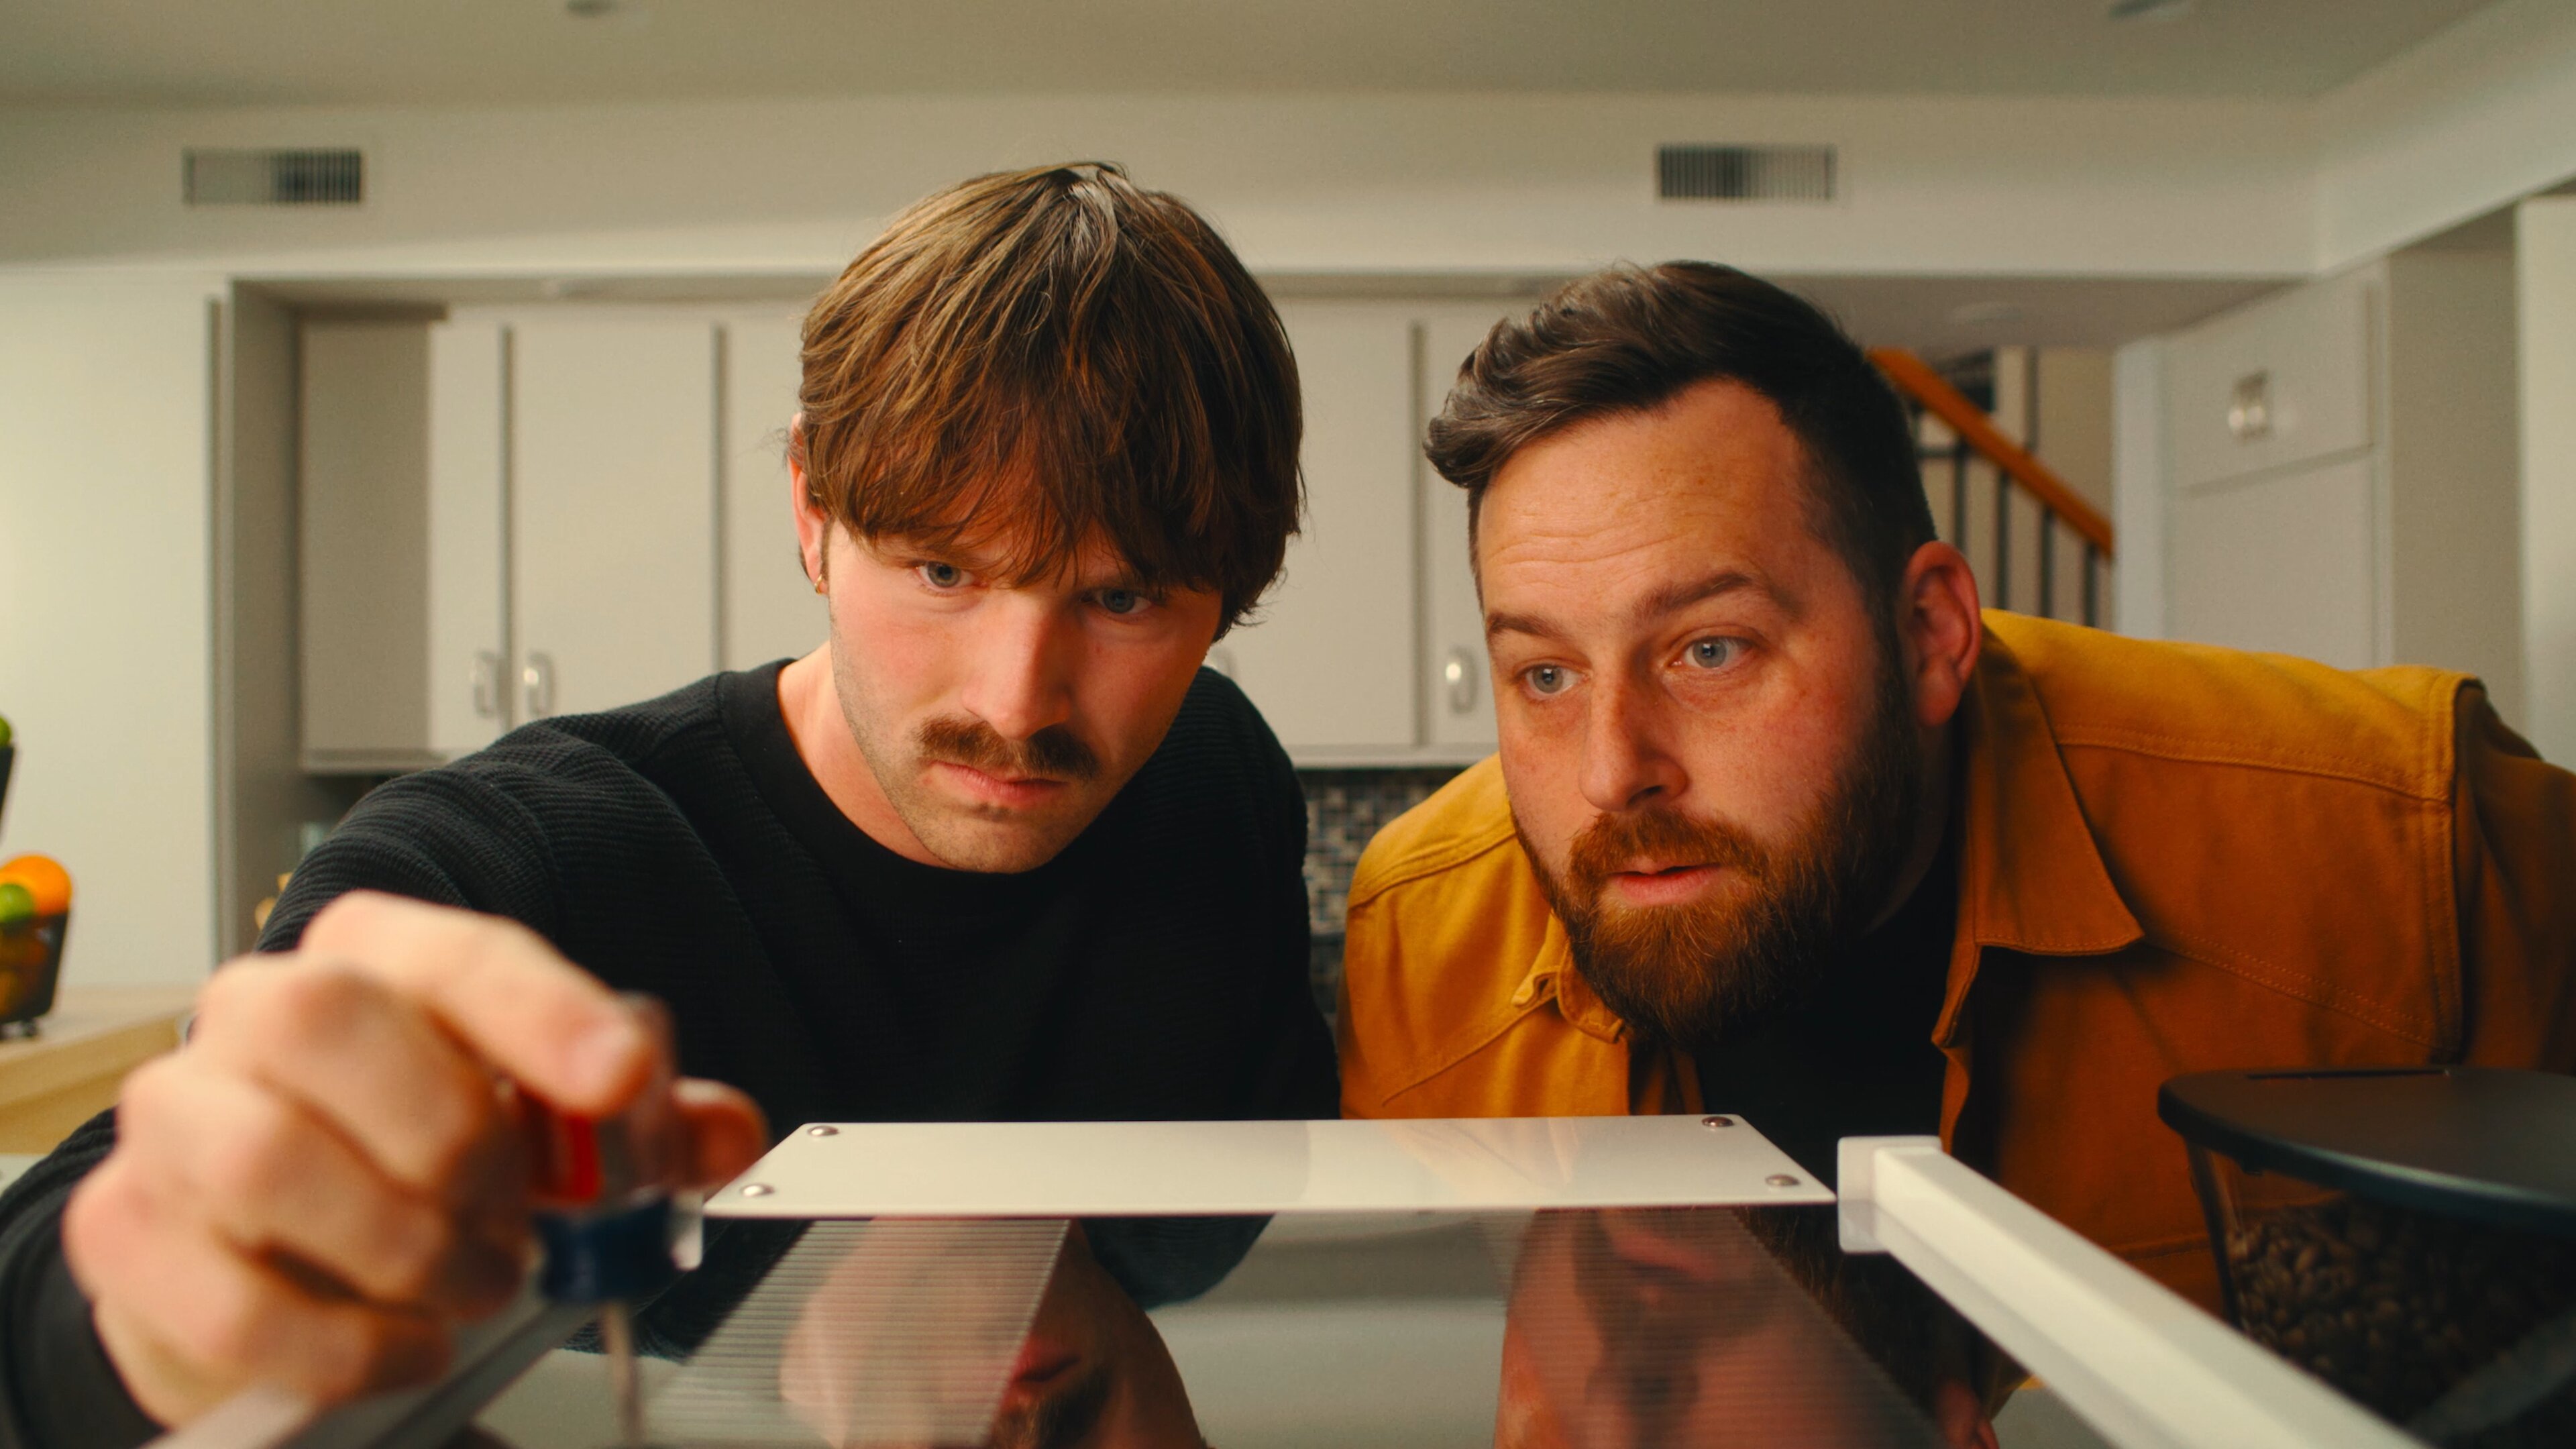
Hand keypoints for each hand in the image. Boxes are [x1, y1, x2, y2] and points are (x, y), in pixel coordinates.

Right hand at [62, 892, 767, 1426]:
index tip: (618, 1074)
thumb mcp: (539, 1127)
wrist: (262, 1246)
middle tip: (517, 1220)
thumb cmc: (405, 1157)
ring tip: (472, 1284)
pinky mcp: (129, 1235)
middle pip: (329, 1018)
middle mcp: (254, 1013)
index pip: (455, 952)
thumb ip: (639, 1126)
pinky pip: (233, 1298)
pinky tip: (407, 1342)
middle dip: (453, 1136)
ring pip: (270, 1157)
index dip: (541, 1010)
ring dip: (404, 1246)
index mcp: (371, 958)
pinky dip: (346, 1342)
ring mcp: (176, 1119)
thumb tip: (723, 1133)